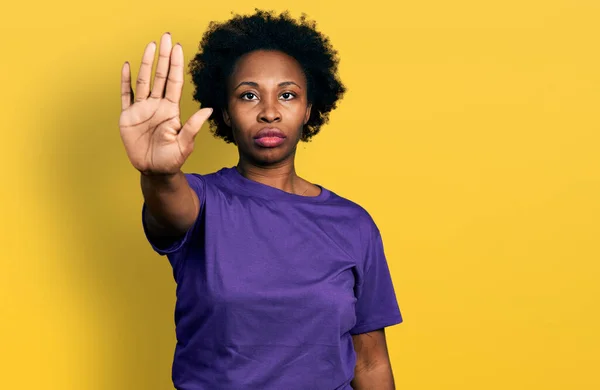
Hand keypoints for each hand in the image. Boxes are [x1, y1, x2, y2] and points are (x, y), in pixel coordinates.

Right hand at [119, 33, 211, 175]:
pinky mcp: (128, 117)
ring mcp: (142, 110)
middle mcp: (157, 106)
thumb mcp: (185, 144)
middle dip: (163, 57)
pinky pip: (126, 96)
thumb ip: (193, 126)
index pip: (174, 83)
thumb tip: (208, 109)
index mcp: (171, 110)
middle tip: (166, 37)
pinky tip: (127, 66)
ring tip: (151, 46)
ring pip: (144, 81)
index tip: (178, 49)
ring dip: (147, 64)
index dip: (175, 66)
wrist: (154, 171)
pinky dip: (126, 81)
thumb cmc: (172, 160)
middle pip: (160, 76)